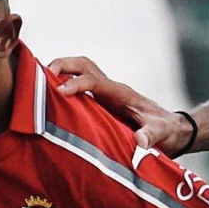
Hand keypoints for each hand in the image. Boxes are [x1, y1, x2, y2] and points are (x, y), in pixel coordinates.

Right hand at [49, 56, 192, 155]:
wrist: (172, 130)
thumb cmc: (166, 130)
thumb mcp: (162, 134)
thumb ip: (151, 136)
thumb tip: (140, 142)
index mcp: (121, 94)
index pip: (95, 81)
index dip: (76, 84)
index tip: (60, 92)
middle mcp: (110, 89)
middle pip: (84, 65)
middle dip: (63, 65)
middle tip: (40, 75)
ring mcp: (104, 95)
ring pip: (79, 72)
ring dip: (59, 72)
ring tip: (36, 83)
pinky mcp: (100, 103)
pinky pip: (79, 88)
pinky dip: (62, 86)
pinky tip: (48, 99)